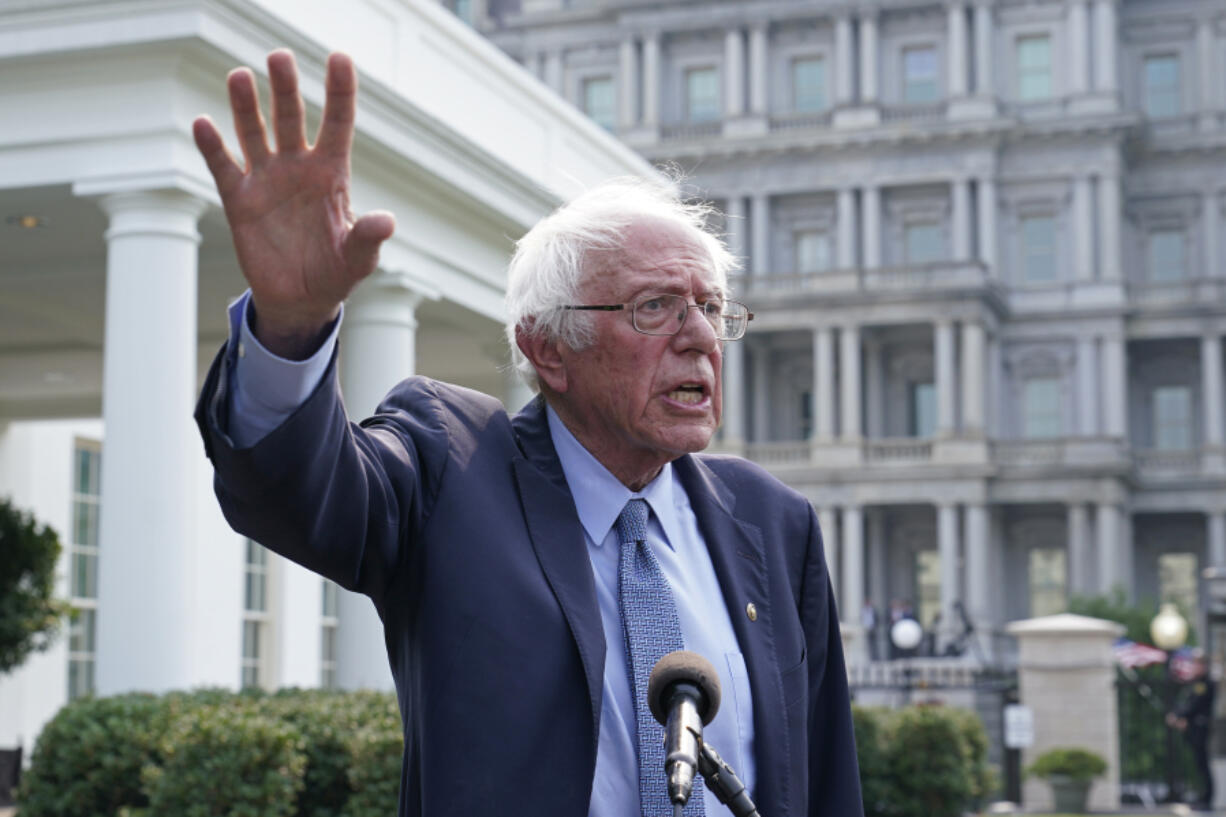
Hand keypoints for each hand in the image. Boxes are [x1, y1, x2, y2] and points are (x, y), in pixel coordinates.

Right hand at [193, 50, 394, 358]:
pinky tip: (203, 123)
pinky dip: (212, 146)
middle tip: (279, 57)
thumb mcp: (358, 258)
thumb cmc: (337, 273)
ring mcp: (267, 180)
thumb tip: (386, 221)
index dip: (339, 91)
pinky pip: (224, 166)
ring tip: (240, 76)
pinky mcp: (240, 200)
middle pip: (291, 118)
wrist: (301, 300)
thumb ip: (367, 237)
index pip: (337, 123)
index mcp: (332, 174)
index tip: (339, 58)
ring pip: (255, 133)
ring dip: (246, 107)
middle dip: (285, 88)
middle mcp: (298, 168)